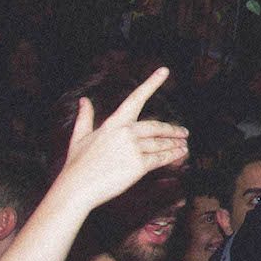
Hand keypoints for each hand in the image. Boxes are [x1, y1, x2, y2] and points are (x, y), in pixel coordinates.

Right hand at [59, 67, 189, 211]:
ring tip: (184, 145)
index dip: (151, 83)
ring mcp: (133, 148)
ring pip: (161, 143)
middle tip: (183, 132)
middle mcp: (126, 132)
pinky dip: (172, 156)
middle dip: (172, 130)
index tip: (164, 71)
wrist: (76, 189)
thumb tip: (84, 100)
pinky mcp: (138, 165)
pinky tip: (180, 154)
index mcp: (113, 123)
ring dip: (175, 144)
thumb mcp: (78, 137)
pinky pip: (160, 158)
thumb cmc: (77, 165)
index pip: (135, 99)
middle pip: (156, 127)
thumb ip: (85, 117)